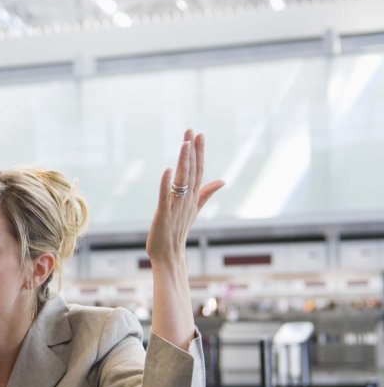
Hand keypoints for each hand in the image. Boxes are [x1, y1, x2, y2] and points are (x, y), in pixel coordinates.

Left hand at [145, 129, 224, 266]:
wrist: (169, 256)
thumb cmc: (178, 233)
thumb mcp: (194, 209)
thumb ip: (206, 194)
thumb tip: (222, 180)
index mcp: (193, 198)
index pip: (198, 171)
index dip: (199, 152)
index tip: (199, 134)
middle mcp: (187, 200)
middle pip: (192, 172)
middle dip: (192, 151)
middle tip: (192, 131)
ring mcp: (176, 207)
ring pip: (182, 181)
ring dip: (183, 162)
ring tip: (184, 143)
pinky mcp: (163, 215)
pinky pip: (165, 198)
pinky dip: (166, 185)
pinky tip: (167, 170)